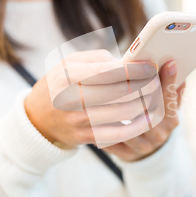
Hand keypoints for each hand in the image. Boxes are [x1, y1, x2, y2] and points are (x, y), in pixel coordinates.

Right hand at [25, 50, 158, 148]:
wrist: (38, 119)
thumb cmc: (60, 84)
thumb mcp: (69, 63)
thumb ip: (98, 59)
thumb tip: (129, 63)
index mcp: (68, 76)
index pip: (108, 71)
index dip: (134, 69)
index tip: (150, 66)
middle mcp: (72, 99)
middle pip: (121, 92)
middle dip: (145, 85)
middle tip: (156, 81)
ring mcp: (79, 121)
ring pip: (124, 113)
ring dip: (145, 103)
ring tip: (154, 95)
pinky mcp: (86, 137)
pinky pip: (120, 134)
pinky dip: (139, 125)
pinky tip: (148, 117)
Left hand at [102, 60, 185, 161]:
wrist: (151, 155)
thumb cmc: (156, 123)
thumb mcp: (168, 108)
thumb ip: (171, 90)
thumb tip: (175, 65)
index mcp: (170, 119)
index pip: (171, 98)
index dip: (170, 81)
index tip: (169, 62)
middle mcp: (159, 133)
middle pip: (150, 111)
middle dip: (141, 92)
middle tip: (131, 72)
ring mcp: (143, 146)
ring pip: (129, 128)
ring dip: (117, 112)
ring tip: (105, 94)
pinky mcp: (128, 155)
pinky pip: (114, 143)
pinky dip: (104, 131)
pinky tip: (93, 117)